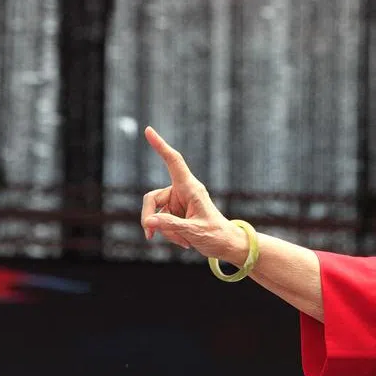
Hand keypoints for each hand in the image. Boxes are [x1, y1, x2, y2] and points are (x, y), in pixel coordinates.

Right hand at [140, 126, 245, 261]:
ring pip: (155, 213)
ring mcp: (178, 202)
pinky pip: (161, 222)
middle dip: (149, 217)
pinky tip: (184, 242)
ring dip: (165, 230)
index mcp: (191, 188)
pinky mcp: (175, 212)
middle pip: (152, 198)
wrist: (226, 245)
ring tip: (184, 241)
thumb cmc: (216, 235)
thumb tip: (149, 222)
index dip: (161, 146)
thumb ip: (171, 225)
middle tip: (150, 235)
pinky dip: (168, 233)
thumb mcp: (194, 231)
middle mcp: (182, 192)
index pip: (174, 162)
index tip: (149, 130)